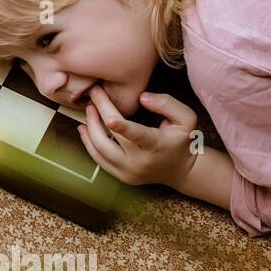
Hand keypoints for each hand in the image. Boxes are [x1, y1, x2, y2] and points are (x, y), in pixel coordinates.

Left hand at [77, 86, 198, 187]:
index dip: (123, 127)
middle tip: (93, 94)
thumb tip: (142, 98)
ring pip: (99, 150)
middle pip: (111, 138)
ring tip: (89, 108)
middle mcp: (139, 161)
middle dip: (98, 114)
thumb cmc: (182, 140)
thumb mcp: (186, 119)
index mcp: (156, 146)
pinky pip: (98, 159)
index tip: (109, 118)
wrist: (181, 170)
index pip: (138, 135)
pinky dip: (88, 143)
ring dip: (90, 127)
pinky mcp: (120, 176)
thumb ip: (167, 104)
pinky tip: (84, 127)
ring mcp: (128, 171)